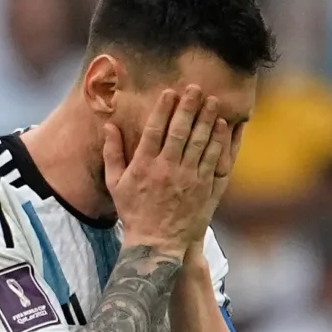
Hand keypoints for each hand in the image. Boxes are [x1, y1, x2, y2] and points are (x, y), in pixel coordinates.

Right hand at [102, 85, 231, 256]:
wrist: (157, 243)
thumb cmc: (134, 212)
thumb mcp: (116, 183)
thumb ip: (112, 153)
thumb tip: (109, 125)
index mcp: (144, 165)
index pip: (154, 129)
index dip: (163, 108)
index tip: (170, 91)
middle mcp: (167, 169)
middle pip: (180, 131)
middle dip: (188, 107)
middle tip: (196, 88)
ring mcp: (188, 179)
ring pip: (199, 143)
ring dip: (207, 120)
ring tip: (213, 101)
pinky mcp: (203, 189)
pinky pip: (213, 161)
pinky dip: (218, 142)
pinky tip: (222, 127)